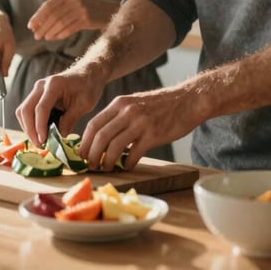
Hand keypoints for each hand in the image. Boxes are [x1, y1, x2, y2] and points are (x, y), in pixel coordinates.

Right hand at [15, 67, 105, 146]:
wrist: (89, 73)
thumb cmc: (88, 86)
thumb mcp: (84, 104)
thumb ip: (70, 120)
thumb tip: (58, 138)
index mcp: (54, 84)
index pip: (41, 108)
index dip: (40, 127)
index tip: (43, 142)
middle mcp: (41, 85)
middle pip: (26, 109)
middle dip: (30, 130)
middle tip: (40, 145)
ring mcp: (37, 90)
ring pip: (23, 111)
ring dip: (28, 127)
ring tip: (40, 141)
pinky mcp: (37, 95)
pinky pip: (27, 111)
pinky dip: (30, 123)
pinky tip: (40, 133)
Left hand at [28, 0, 116, 39]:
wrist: (107, 11)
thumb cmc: (85, 9)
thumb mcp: (71, 4)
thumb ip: (56, 11)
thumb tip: (37, 24)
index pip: (48, 6)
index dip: (38, 16)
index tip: (30, 26)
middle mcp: (74, 0)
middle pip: (53, 15)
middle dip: (42, 27)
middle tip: (36, 36)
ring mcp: (81, 9)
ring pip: (60, 22)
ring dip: (50, 32)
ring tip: (44, 38)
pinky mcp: (87, 19)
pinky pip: (70, 28)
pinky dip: (60, 34)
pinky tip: (54, 38)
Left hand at [79, 87, 196, 170]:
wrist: (188, 100)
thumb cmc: (161, 105)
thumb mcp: (135, 103)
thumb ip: (119, 116)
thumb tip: (101, 138)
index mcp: (120, 103)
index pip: (93, 124)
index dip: (85, 143)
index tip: (82, 155)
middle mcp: (127, 111)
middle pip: (100, 137)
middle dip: (92, 155)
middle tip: (92, 166)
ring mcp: (140, 123)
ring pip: (113, 147)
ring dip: (107, 162)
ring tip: (108, 168)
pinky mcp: (153, 135)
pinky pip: (133, 154)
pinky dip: (127, 164)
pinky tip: (128, 166)